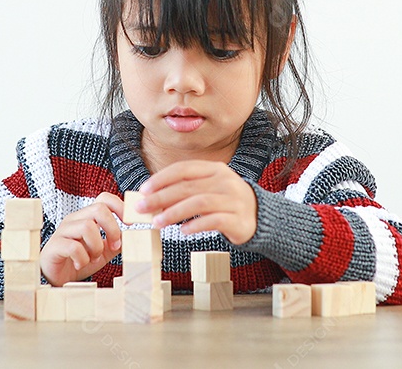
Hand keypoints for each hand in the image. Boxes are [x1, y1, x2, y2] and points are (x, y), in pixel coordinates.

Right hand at [39, 192, 124, 286]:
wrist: (57, 278)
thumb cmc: (79, 260)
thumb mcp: (104, 252)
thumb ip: (117, 243)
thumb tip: (133, 235)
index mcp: (87, 217)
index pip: (104, 199)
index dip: (120, 206)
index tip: (129, 224)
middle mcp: (74, 219)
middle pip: (99, 209)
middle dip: (112, 229)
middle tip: (114, 246)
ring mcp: (63, 231)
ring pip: (87, 227)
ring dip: (97, 247)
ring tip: (94, 259)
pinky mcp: (54, 246)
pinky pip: (74, 247)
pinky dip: (83, 259)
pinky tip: (80, 265)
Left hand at [136, 160, 257, 244]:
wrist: (259, 216)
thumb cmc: (226, 202)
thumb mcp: (208, 188)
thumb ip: (185, 189)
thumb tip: (152, 198)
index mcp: (215, 169)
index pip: (183, 169)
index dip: (161, 179)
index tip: (143, 190)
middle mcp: (225, 181)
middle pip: (187, 187)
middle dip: (161, 197)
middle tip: (142, 208)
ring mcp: (233, 200)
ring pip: (199, 203)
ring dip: (174, 213)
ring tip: (158, 223)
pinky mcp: (238, 219)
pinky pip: (214, 221)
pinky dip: (196, 225)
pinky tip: (183, 231)